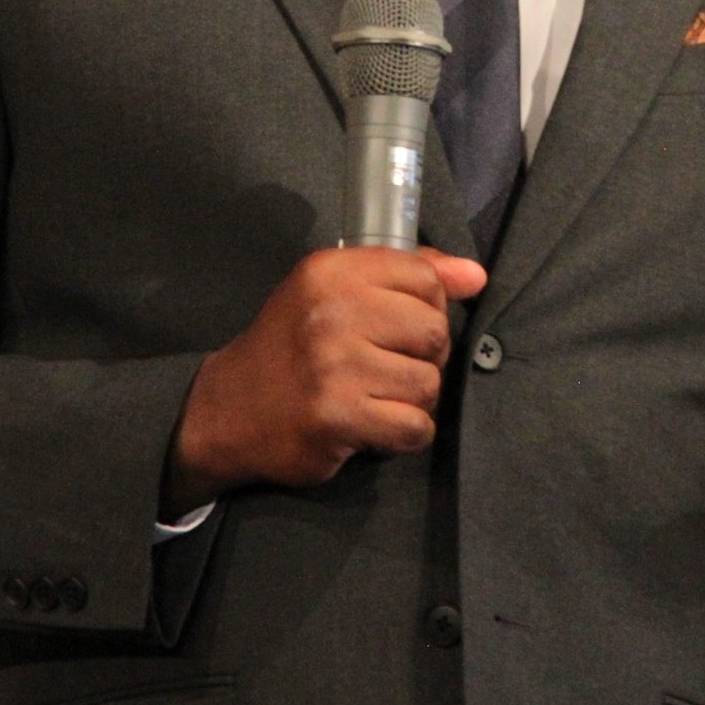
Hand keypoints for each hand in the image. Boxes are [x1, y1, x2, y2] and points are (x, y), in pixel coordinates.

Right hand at [161, 245, 487, 515]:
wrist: (228, 410)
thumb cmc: (293, 345)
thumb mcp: (336, 291)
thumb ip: (409, 274)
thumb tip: (476, 276)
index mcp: (332, 271)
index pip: (426, 278)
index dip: (425, 307)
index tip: (395, 326)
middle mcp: (333, 311)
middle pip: (435, 332)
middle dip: (422, 357)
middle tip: (386, 367)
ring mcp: (334, 365)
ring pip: (429, 384)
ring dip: (412, 399)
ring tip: (377, 396)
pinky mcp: (338, 416)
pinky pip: (414, 427)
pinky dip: (404, 433)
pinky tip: (376, 425)